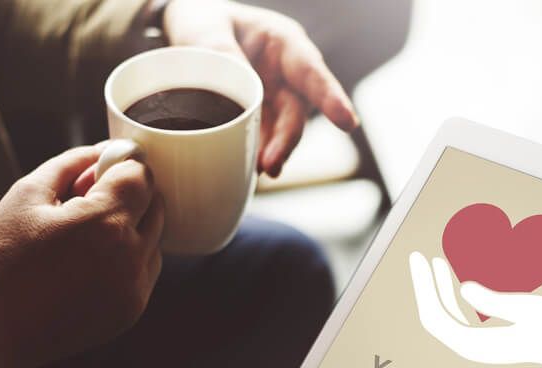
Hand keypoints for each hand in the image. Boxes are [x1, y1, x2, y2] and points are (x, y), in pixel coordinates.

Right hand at [0, 145, 162, 367]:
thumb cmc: (2, 260)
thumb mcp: (27, 194)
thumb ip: (72, 163)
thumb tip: (103, 151)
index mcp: (105, 222)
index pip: (141, 176)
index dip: (122, 166)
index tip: (100, 172)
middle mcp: (130, 256)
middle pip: (156, 206)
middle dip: (130, 195)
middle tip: (89, 201)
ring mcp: (134, 287)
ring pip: (155, 239)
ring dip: (133, 227)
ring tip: (85, 236)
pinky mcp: (132, 310)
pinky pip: (146, 270)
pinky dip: (130, 258)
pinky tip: (91, 262)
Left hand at [163, 0, 358, 176]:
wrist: (193, 35)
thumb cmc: (206, 22)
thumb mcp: (207, 28)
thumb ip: (221, 53)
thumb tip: (237, 89)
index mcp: (284, 43)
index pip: (311, 72)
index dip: (331, 99)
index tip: (347, 123)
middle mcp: (287, 74)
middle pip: (295, 111)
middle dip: (287, 140)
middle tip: (271, 163)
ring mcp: (274, 99)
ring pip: (282, 130)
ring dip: (273, 152)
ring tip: (259, 172)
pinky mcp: (260, 118)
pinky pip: (263, 138)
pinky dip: (256, 154)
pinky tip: (249, 168)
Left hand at [409, 253, 541, 367]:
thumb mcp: (527, 309)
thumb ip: (493, 300)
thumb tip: (464, 287)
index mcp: (473, 345)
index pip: (433, 316)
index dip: (422, 286)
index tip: (418, 258)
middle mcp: (469, 349)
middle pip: (434, 315)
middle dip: (425, 285)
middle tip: (417, 255)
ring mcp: (476, 346)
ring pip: (445, 315)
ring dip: (438, 288)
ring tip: (435, 261)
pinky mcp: (485, 341)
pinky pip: (458, 318)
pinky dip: (452, 297)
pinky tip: (455, 279)